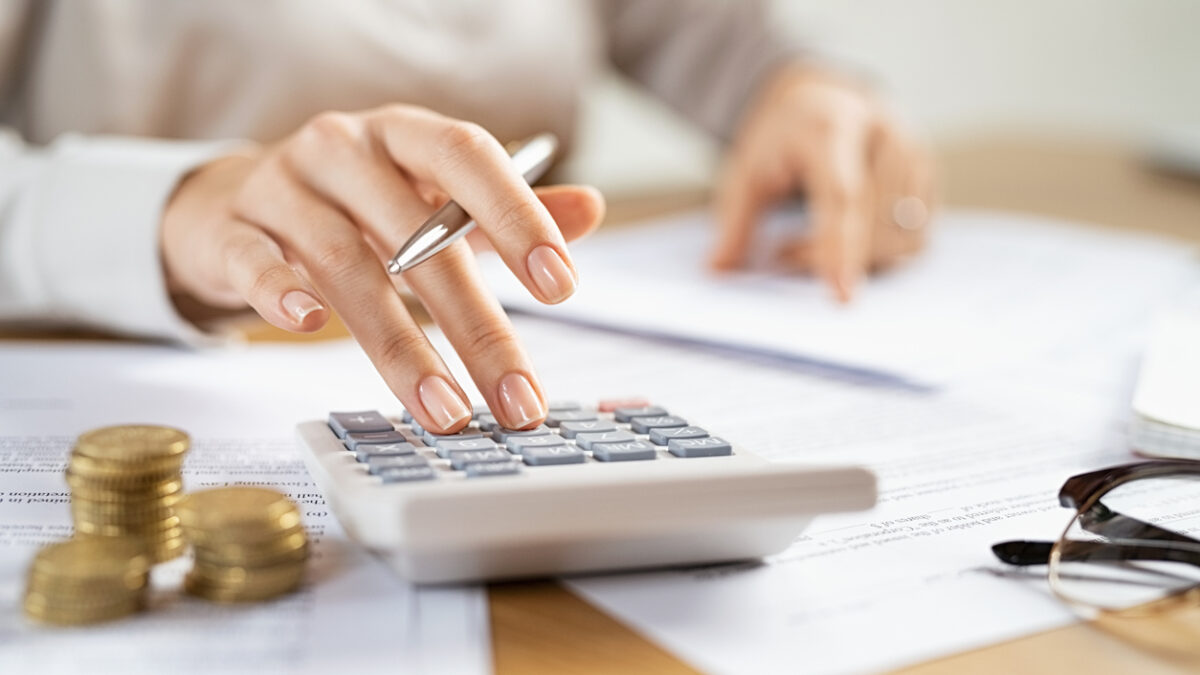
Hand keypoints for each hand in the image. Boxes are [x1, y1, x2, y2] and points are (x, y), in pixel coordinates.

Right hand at [161, 105, 604, 432]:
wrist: (233, 202)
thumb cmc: (353, 206)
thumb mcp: (431, 198)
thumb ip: (506, 210)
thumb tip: (591, 208)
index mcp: (404, 136)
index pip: (469, 158)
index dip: (518, 216)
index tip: (562, 285)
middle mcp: (344, 149)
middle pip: (416, 233)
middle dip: (475, 324)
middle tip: (517, 399)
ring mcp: (282, 187)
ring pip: (343, 260)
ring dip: (399, 345)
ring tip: (445, 410)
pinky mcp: (229, 231)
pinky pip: (253, 260)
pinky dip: (280, 292)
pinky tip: (308, 328)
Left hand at [710, 65, 934, 300]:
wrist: (821, 102)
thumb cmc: (781, 141)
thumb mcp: (744, 172)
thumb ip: (733, 222)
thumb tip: (716, 271)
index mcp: (834, 125)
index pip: (844, 195)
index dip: (842, 247)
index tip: (840, 295)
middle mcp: (885, 134)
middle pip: (875, 222)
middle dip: (831, 255)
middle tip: (781, 255)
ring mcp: (916, 154)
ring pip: (901, 237)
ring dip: (857, 259)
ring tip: (805, 244)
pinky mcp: (930, 178)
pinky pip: (915, 239)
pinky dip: (880, 255)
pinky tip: (844, 241)